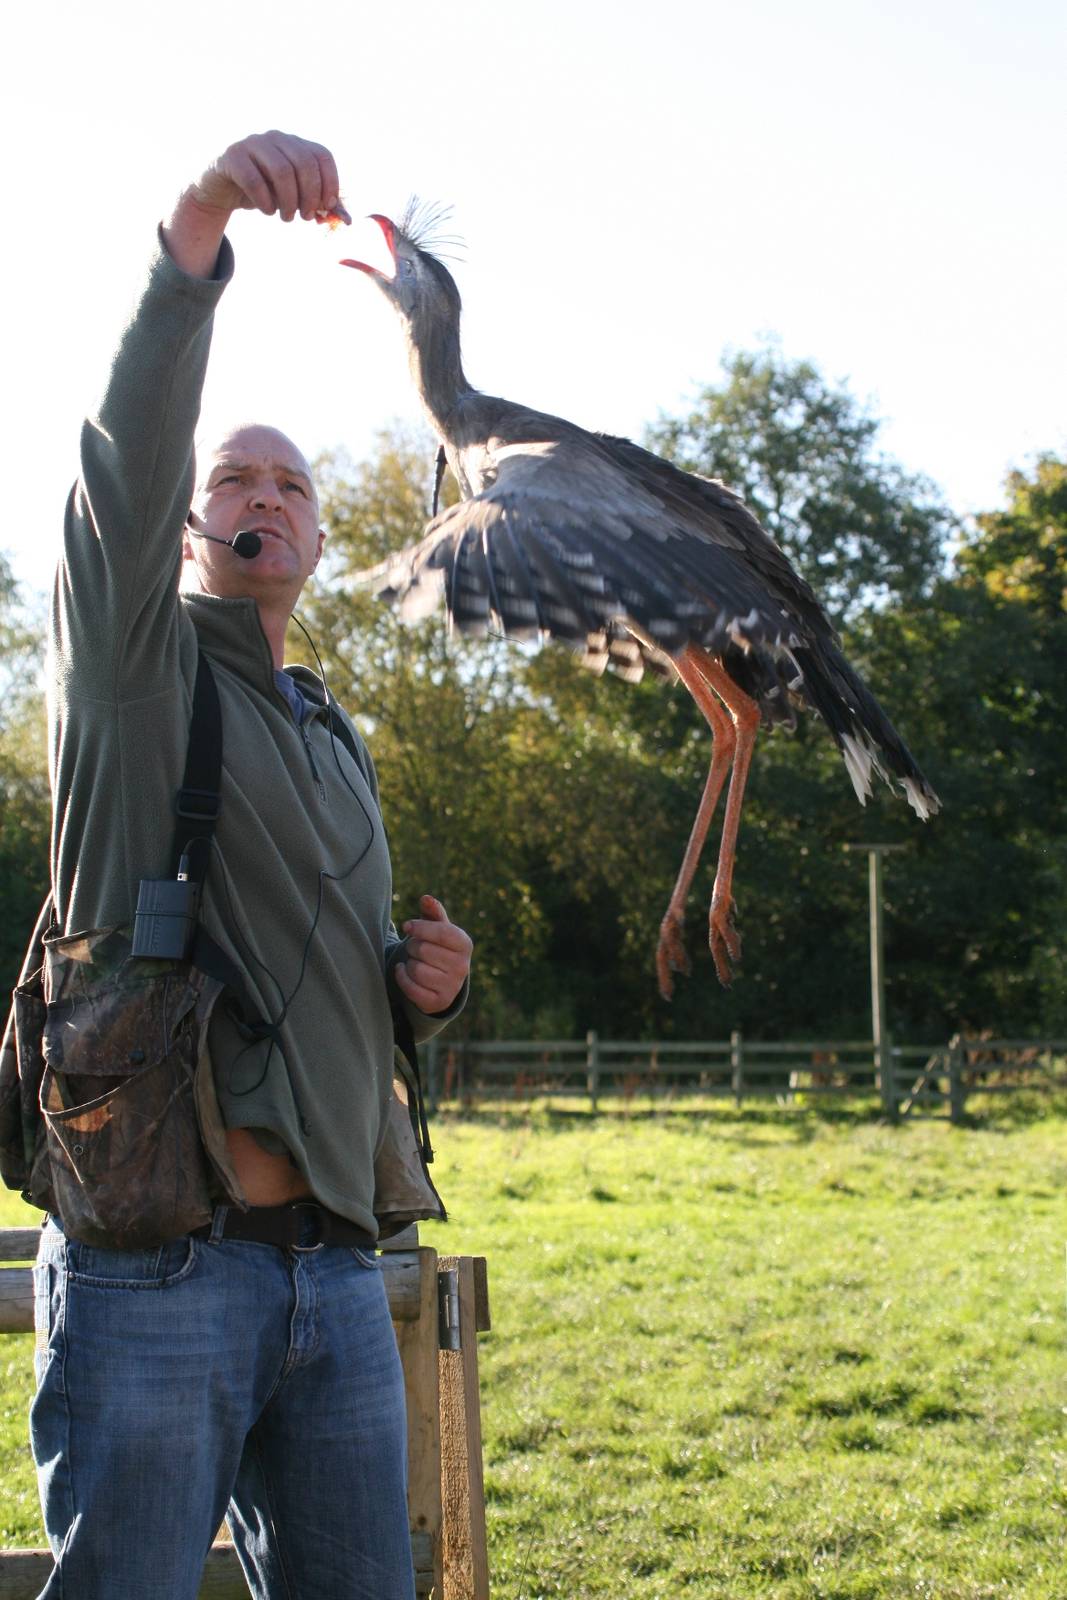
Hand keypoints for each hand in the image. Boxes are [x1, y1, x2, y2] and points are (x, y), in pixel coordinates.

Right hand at [187, 130, 340, 222]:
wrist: (222, 189)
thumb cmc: (264, 193)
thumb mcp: (292, 199)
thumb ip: (316, 204)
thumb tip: (344, 219)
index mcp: (294, 144)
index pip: (322, 156)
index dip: (330, 182)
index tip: (327, 207)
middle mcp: (276, 138)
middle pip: (303, 163)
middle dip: (310, 195)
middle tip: (306, 217)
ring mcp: (252, 144)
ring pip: (281, 170)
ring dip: (289, 201)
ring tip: (288, 218)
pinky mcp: (232, 156)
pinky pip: (254, 179)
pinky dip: (265, 201)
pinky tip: (268, 212)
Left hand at [394, 896, 472, 1014]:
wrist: (443, 980)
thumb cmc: (438, 946)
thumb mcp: (438, 928)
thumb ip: (432, 912)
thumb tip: (426, 898)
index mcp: (464, 944)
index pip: (442, 932)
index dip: (420, 927)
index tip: (407, 926)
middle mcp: (462, 966)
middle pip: (424, 950)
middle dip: (412, 946)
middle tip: (414, 948)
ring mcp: (452, 986)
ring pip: (416, 969)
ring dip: (408, 963)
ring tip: (414, 961)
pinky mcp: (439, 1002)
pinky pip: (411, 988)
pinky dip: (402, 977)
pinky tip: (404, 971)